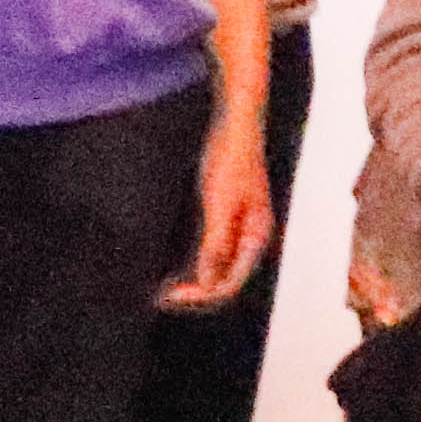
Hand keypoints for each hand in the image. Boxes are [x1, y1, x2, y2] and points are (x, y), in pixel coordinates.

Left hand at [156, 98, 275, 307]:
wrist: (237, 125)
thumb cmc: (231, 160)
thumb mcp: (219, 204)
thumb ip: (216, 244)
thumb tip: (209, 280)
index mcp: (256, 235)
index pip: (230, 282)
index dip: (201, 294)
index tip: (172, 296)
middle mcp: (252, 236)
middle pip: (227, 277)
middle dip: (198, 290)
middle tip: (164, 296)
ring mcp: (243, 226)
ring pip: (222, 266)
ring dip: (197, 278)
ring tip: (169, 286)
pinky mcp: (231, 215)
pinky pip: (216, 250)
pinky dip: (198, 261)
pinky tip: (179, 261)